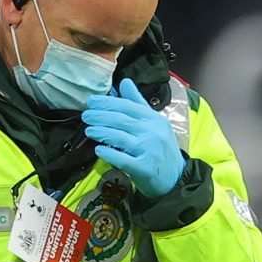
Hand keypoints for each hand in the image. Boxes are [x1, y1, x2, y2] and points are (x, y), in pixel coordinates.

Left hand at [81, 78, 187, 197]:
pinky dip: (108, 154)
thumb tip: (125, 82)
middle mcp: (153, 132)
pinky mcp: (144, 168)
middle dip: (100, 116)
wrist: (176, 178)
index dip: (108, 102)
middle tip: (86, 116)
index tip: (92, 101)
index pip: (128, 106)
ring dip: (101, 132)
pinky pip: (122, 159)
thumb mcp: (155, 124)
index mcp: (154, 119)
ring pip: (120, 138)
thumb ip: (138, 104)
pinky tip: (98, 150)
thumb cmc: (161, 149)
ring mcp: (149, 151)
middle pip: (121, 120)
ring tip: (89, 131)